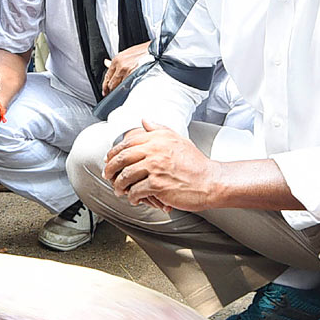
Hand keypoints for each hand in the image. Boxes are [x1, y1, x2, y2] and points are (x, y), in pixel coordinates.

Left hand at [101, 42, 150, 95]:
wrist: (154, 51)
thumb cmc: (141, 52)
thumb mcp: (125, 54)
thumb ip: (115, 61)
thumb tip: (106, 62)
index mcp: (116, 60)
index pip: (107, 76)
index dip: (105, 86)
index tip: (105, 91)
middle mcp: (120, 66)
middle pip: (111, 84)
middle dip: (111, 90)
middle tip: (112, 94)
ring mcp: (128, 72)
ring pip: (119, 87)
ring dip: (120, 90)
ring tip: (122, 92)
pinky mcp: (135, 76)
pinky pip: (128, 86)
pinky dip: (127, 89)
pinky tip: (129, 90)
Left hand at [103, 119, 220, 210]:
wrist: (211, 181)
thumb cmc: (195, 163)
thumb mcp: (178, 139)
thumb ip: (159, 129)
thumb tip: (144, 121)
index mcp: (157, 139)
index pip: (127, 143)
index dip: (114, 152)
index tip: (109, 160)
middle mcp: (154, 151)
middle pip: (122, 158)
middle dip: (110, 169)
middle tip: (108, 176)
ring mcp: (155, 168)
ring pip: (125, 176)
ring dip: (119, 185)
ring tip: (119, 190)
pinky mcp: (157, 185)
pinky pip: (136, 191)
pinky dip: (132, 196)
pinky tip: (134, 198)